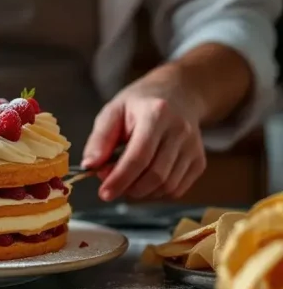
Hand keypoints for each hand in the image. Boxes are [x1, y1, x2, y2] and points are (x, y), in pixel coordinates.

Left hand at [82, 76, 206, 201]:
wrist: (178, 95)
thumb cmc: (139, 105)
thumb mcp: (112, 111)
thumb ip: (100, 139)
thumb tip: (89, 166)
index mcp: (156, 114)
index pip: (139, 156)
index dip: (120, 179)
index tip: (104, 193)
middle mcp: (180, 131)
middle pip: (156, 175)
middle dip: (129, 188)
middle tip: (111, 186)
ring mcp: (193, 147)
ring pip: (167, 186)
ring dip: (141, 192)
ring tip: (126, 180)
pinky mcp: (200, 161)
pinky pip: (177, 189)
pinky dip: (156, 193)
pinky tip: (144, 180)